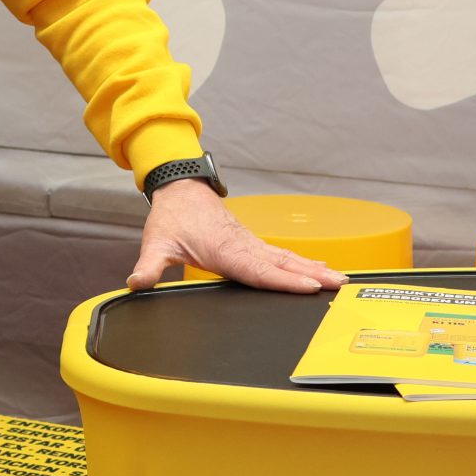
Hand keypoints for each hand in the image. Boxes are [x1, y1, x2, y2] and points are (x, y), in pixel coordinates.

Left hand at [125, 181, 345, 293]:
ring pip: (286, 258)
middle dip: (310, 275)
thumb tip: (136, 283)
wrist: (179, 188)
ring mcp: (250, 243)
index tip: (308, 286)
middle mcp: (243, 246)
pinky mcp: (252, 243)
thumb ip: (149, 266)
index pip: (258, 270)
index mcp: (224, 250)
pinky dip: (303, 261)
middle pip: (281, 264)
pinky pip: (281, 254)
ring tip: (339, 279)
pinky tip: (319, 267)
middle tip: (338, 285)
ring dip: (312, 268)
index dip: (283, 280)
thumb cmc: (171, 216)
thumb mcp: (156, 242)